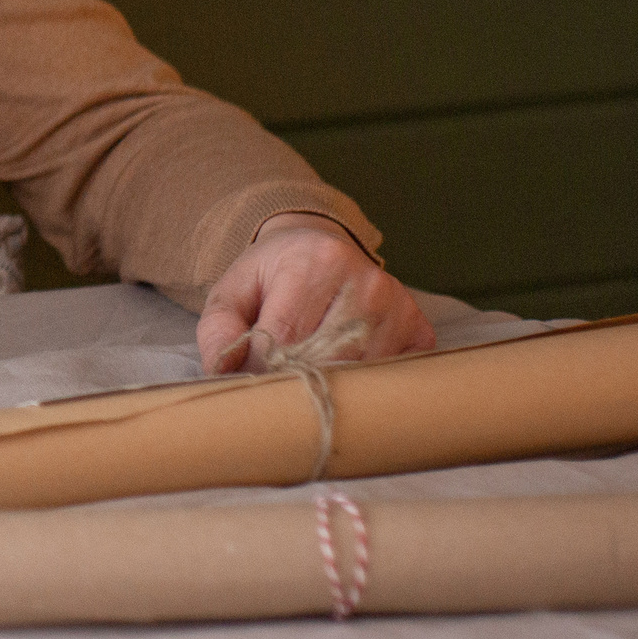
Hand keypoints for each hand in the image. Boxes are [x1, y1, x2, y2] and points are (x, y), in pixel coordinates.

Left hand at [195, 213, 435, 375]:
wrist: (318, 246)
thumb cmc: (272, 275)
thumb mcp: (233, 289)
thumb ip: (218, 328)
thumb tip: (222, 371)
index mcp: (315, 263)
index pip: (287, 340)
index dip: (263, 372)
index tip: (251, 384)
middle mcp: (366, 281)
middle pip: (327, 361)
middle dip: (295, 384)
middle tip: (277, 392)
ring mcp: (400, 306)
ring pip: (360, 375)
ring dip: (331, 388)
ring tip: (309, 379)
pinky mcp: (420, 329)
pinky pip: (393, 376)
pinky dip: (366, 386)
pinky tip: (347, 374)